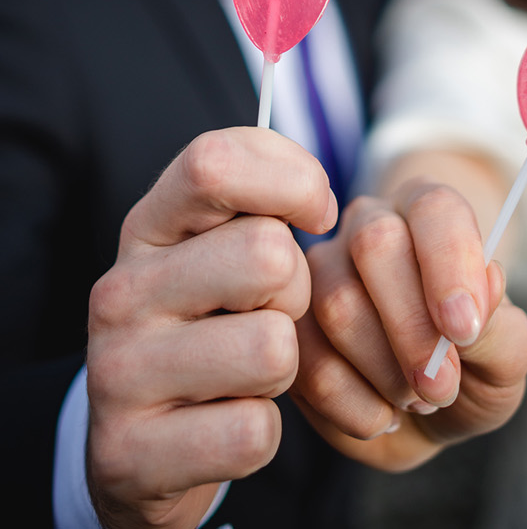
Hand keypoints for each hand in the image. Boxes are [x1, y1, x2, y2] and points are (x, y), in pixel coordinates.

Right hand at [85, 127, 336, 528]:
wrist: (141, 445)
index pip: (215, 162)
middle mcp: (120, 292)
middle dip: (297, 292)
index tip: (315, 217)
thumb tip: (321, 203)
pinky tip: (224, 425)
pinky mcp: (131, 453)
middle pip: (268, 255)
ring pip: (273, 347)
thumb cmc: (213, 322)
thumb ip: (265, 201)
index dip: (294, 181)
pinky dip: (259, 434)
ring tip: (244, 374)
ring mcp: (117, 374)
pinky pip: (254, 431)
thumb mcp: (227, 249)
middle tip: (267, 317)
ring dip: (283, 369)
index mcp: (147, 228)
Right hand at [291, 179, 526, 469]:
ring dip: (384, 370)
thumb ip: (499, 324)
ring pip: (335, 305)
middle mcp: (370, 225)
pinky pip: (304, 360)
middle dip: (412, 327)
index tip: (463, 330)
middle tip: (440, 387)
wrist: (431, 415)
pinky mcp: (287, 326)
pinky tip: (382, 415)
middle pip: (376, 246)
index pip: (436, 209)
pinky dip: (351, 404)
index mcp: (432, 212)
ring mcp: (318, 271)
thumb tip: (485, 282)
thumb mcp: (507, 355)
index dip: (450, 264)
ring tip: (418, 400)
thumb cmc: (475, 368)